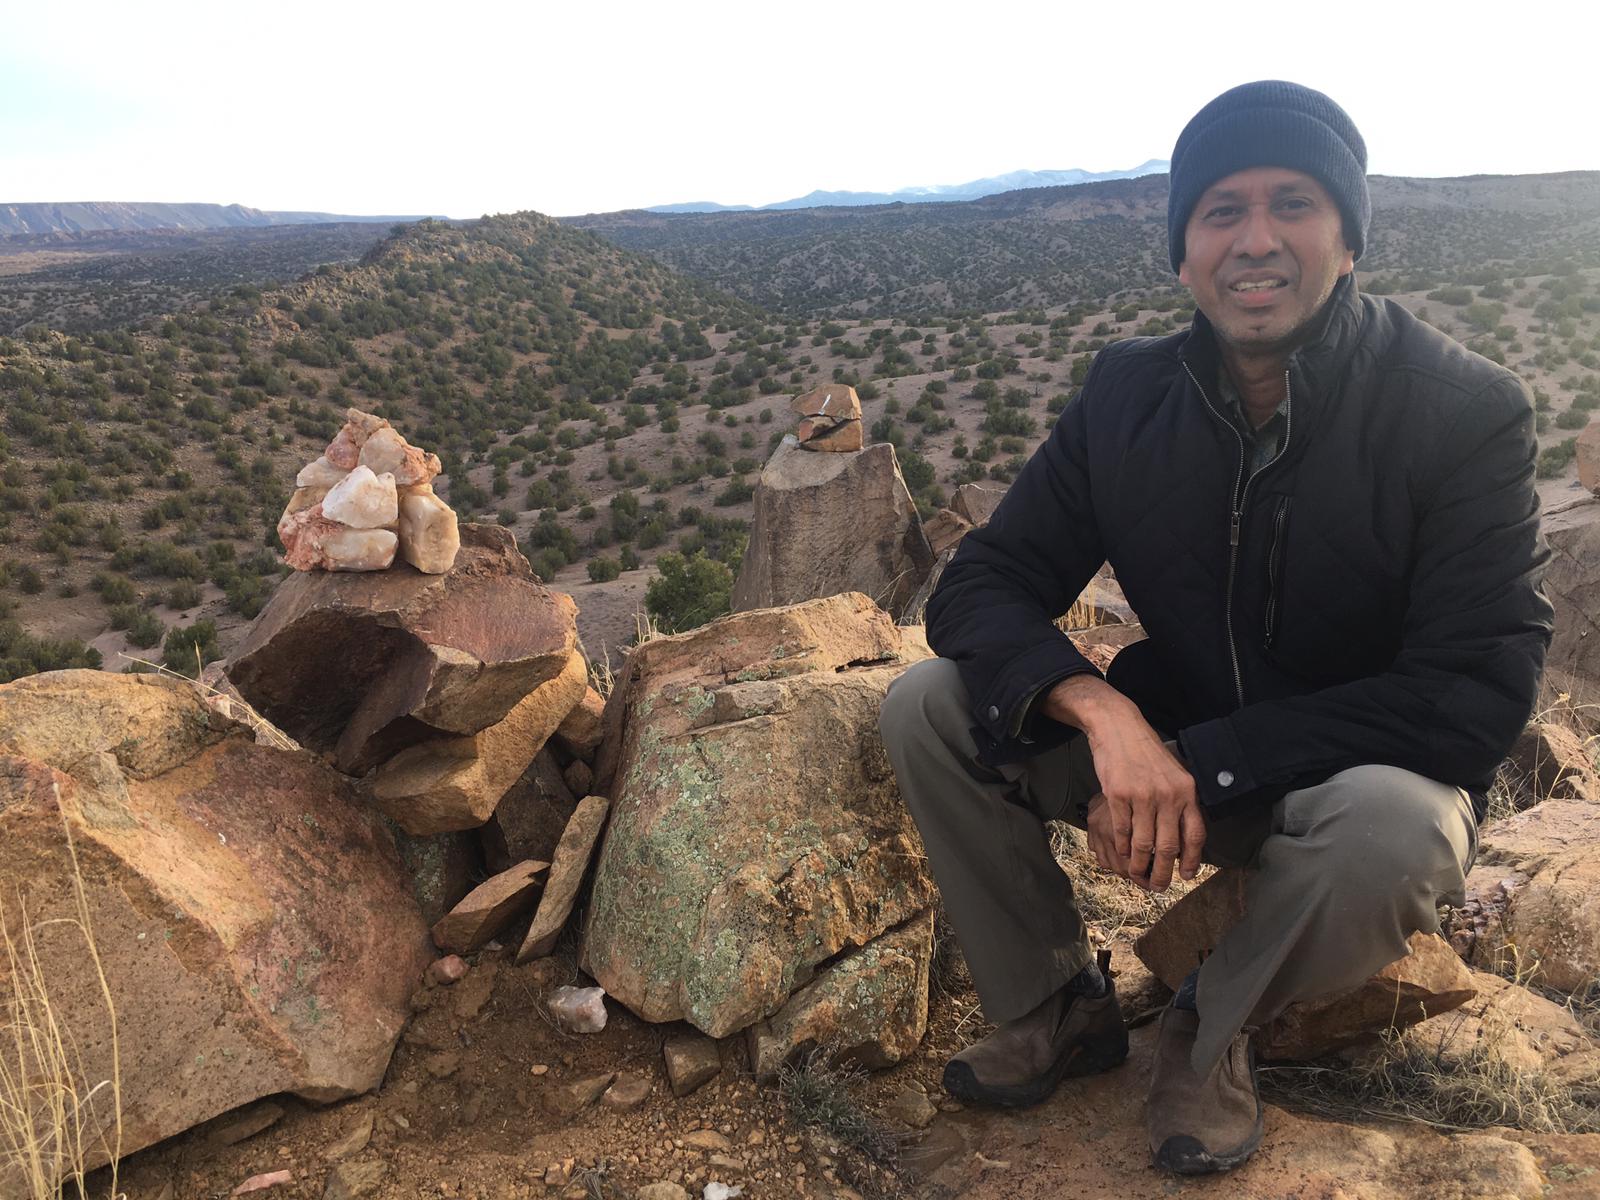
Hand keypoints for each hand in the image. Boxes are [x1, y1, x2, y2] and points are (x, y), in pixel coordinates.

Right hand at [1042, 676, 1204, 891]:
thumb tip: (1184, 836)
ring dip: (1139, 865)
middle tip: (1158, 886)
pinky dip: (1122, 847)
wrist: (1119, 727)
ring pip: (1143, 843)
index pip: (1195, 834)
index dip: (1192, 860)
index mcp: (1186, 791)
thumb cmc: (1146, 752)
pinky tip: (1122, 854)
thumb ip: (1180, 801)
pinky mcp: (1118, 795)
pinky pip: (1121, 831)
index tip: (1185, 876)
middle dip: (1163, 872)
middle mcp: (1168, 795)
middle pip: (1168, 846)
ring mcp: (1142, 795)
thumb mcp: (1173, 773)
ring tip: (1137, 874)